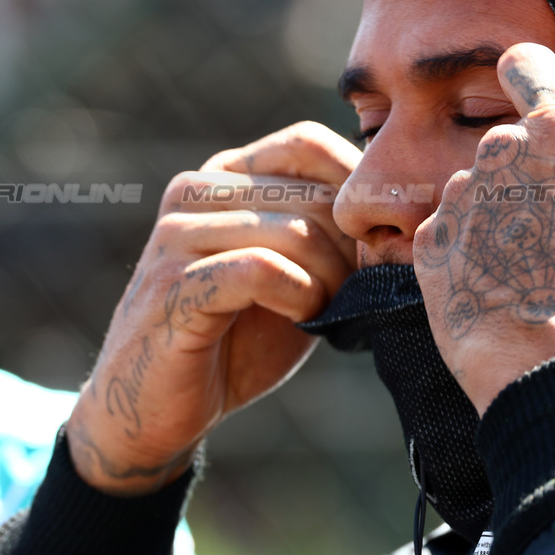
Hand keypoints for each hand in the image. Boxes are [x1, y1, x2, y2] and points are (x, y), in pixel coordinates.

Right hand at [67, 122, 359, 494]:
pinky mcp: (174, 285)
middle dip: (352, 250)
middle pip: (313, 194)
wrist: (156, 410)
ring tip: (329, 310)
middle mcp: (195, 192)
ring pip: (295, 231)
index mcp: (224, 177)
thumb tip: (398, 209)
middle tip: (357, 292)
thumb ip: (329, 236)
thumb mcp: (295, 276)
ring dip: (331, 279)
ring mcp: (178, 235)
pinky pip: (263, 270)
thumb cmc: (236, 339)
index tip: (375, 245)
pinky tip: (305, 317)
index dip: (356, 191)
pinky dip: (301, 296)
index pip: (306, 143)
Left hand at [413, 43, 554, 414]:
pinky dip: (465, 254)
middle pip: (504, 139)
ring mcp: (457, 196)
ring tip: (529, 267)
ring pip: (472, 189)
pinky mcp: (428, 243)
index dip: (531, 82)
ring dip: (494, 215)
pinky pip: (446, 234)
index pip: (525, 62)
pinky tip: (496, 290)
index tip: (542, 113)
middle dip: (526, 172)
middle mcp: (501, 149)